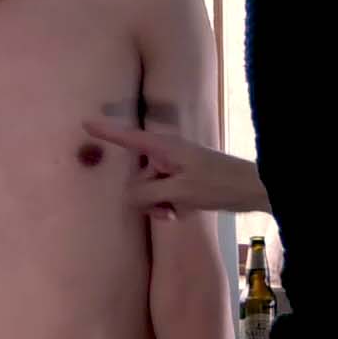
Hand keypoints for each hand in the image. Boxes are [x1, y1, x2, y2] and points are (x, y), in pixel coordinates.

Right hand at [82, 119, 269, 218]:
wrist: (252, 189)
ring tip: (176, 214)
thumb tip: (128, 198)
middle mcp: (165, 154)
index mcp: (162, 148)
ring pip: (149, 189)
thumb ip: (147, 194)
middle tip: (165, 211)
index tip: (85, 123)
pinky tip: (182, 215)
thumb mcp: (179, 192)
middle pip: (137, 177)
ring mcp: (174, 167)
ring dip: (157, 205)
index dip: (106, 132)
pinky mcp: (183, 180)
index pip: (127, 138)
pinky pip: (162, 194)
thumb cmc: (217, 184)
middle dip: (145, 197)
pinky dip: (168, 205)